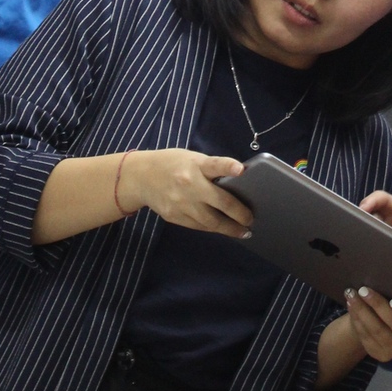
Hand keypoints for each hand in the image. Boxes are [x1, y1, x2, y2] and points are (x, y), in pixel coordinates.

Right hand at [121, 151, 251, 236]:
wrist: (140, 177)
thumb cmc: (173, 164)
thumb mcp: (192, 159)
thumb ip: (211, 169)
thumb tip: (237, 183)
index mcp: (195, 165)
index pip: (214, 165)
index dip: (228, 167)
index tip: (241, 170)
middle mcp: (189, 184)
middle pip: (220, 202)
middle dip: (240, 214)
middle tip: (251, 220)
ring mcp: (181, 203)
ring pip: (211, 221)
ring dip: (229, 229)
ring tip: (243, 232)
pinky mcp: (174, 217)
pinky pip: (199, 226)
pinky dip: (213, 228)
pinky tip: (222, 229)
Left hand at [343, 286, 391, 363]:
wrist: (381, 324)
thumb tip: (381, 279)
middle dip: (377, 304)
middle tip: (363, 290)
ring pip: (377, 330)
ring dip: (362, 311)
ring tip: (351, 295)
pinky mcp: (381, 355)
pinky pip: (367, 337)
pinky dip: (357, 320)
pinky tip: (351, 307)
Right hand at [359, 191, 391, 257]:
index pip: (382, 199)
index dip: (371, 201)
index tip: (363, 209)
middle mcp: (388, 220)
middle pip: (368, 214)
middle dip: (360, 219)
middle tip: (357, 230)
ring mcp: (383, 233)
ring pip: (366, 229)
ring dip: (361, 234)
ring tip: (359, 244)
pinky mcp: (380, 246)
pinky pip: (369, 244)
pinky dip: (364, 247)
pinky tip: (363, 256)